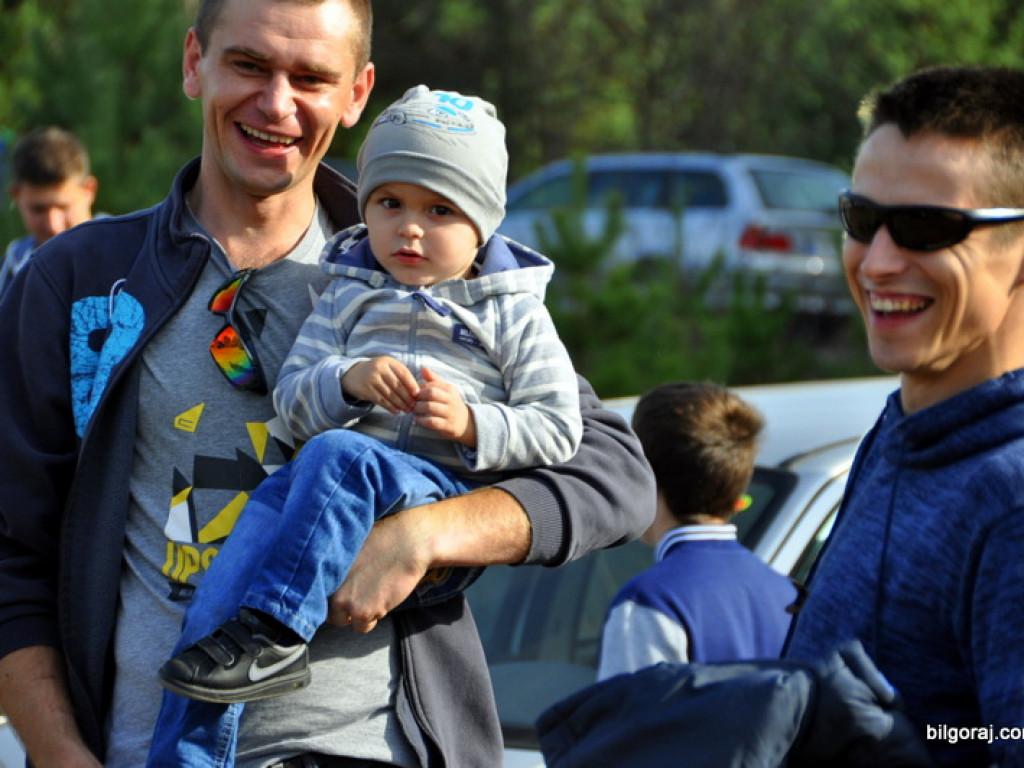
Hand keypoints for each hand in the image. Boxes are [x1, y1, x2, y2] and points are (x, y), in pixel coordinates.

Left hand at [327, 512, 431, 632]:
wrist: (406, 543)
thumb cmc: (382, 539)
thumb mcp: (350, 547)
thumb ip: (335, 565)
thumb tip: (329, 579)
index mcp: (323, 568)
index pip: (314, 595)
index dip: (328, 596)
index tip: (341, 593)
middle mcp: (329, 587)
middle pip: (327, 611)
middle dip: (341, 608)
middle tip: (358, 596)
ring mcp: (344, 601)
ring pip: (343, 621)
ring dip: (356, 614)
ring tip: (372, 595)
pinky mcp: (362, 612)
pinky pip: (362, 626)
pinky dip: (371, 619)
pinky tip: (381, 600)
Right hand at [341, 356, 418, 413]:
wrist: (354, 375)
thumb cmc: (378, 373)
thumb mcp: (388, 368)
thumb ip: (401, 376)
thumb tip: (418, 391)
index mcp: (388, 361)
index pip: (403, 373)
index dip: (411, 384)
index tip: (418, 394)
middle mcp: (379, 368)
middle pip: (397, 385)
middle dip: (407, 397)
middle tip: (414, 406)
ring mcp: (371, 379)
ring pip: (390, 394)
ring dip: (400, 404)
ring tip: (407, 410)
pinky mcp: (366, 390)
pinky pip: (381, 400)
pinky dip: (390, 407)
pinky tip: (396, 411)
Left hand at [414, 367, 476, 446]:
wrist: (465, 422)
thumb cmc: (450, 403)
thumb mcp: (445, 390)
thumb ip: (434, 379)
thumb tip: (423, 368)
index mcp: (450, 389)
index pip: (432, 384)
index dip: (420, 389)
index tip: (415, 394)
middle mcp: (451, 400)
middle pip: (431, 394)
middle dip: (418, 397)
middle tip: (412, 401)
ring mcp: (450, 413)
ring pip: (430, 407)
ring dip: (418, 409)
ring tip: (414, 410)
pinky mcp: (447, 425)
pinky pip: (431, 422)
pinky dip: (421, 420)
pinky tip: (417, 419)